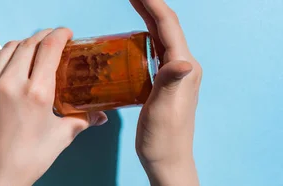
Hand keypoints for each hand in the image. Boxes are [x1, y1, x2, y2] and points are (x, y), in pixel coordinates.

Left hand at [0, 28, 107, 185]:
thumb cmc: (27, 159)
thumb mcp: (61, 137)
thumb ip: (82, 119)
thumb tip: (100, 114)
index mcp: (38, 92)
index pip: (49, 47)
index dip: (60, 34)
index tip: (68, 34)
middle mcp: (13, 82)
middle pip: (30, 43)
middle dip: (45, 36)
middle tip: (55, 40)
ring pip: (8, 47)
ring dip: (24, 43)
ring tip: (35, 49)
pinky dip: (4, 53)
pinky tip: (12, 60)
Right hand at [131, 0, 201, 184]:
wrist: (167, 159)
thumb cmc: (164, 138)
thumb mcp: (165, 110)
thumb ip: (171, 83)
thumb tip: (183, 61)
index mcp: (184, 68)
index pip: (168, 28)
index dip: (153, 6)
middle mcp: (183, 66)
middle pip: (166, 28)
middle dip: (149, 7)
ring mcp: (175, 74)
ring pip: (162, 37)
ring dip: (149, 18)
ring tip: (134, 5)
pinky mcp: (165, 82)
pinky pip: (156, 52)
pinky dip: (145, 37)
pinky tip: (135, 37)